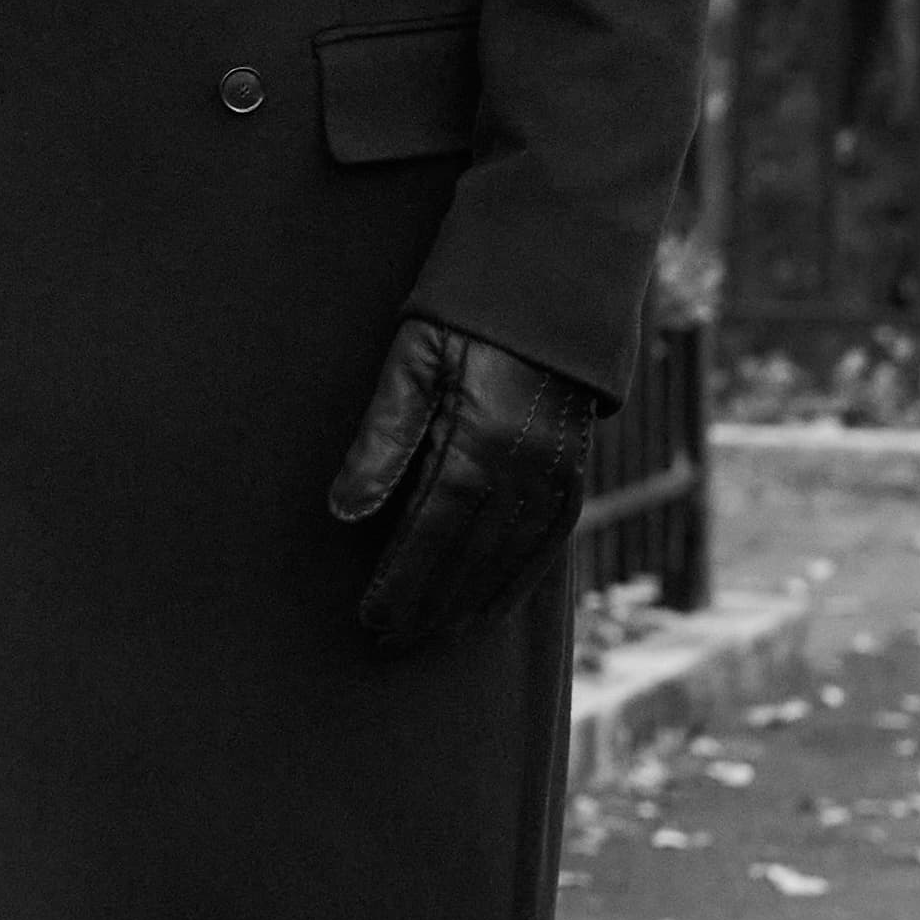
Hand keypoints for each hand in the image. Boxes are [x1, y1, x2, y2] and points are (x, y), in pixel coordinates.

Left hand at [327, 316, 596, 654]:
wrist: (551, 280)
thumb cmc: (467, 317)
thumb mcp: (413, 360)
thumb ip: (382, 437)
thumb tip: (344, 511)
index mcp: (480, 437)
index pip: (432, 530)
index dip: (402, 579)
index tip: (370, 615)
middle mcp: (526, 465)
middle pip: (471, 555)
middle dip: (429, 604)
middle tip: (390, 639)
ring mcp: (558, 472)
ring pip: (512, 559)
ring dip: (470, 604)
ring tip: (433, 635)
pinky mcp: (576, 472)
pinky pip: (548, 544)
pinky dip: (517, 582)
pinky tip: (490, 608)